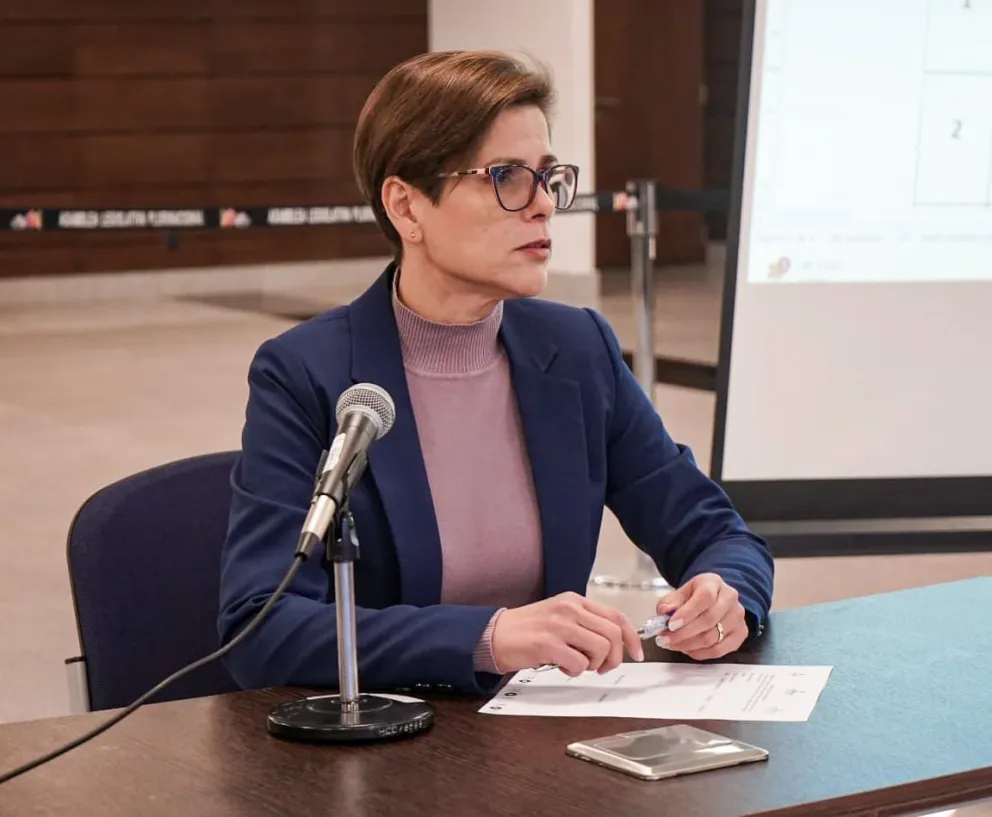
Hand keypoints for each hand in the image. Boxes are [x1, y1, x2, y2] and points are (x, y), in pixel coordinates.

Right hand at [490, 592, 643, 675]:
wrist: (494, 634)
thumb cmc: (528, 630)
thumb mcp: (560, 617)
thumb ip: (585, 624)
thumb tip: (614, 643)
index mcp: (574, 601)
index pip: (616, 616)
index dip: (632, 638)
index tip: (636, 653)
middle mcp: (569, 609)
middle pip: (613, 634)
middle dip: (614, 657)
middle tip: (601, 667)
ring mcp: (559, 625)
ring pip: (600, 648)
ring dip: (593, 664)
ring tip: (576, 664)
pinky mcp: (548, 643)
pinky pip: (578, 663)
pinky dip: (574, 671)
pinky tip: (561, 666)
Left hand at [655, 573, 746, 660]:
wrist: (712, 600)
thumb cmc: (693, 598)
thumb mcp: (678, 595)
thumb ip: (669, 603)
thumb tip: (665, 613)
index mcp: (713, 582)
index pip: (704, 597)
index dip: (687, 613)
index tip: (670, 625)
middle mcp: (730, 598)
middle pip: (709, 620)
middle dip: (683, 633)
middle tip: (665, 639)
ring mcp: (737, 617)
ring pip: (713, 638)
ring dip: (688, 645)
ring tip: (672, 644)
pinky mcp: (740, 634)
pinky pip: (719, 650)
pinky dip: (699, 653)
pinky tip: (687, 649)